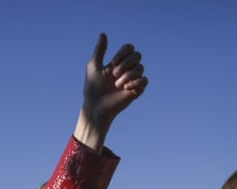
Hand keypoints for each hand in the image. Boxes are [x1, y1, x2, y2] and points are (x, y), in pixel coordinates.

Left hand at [74, 34, 147, 150]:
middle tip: (114, 74)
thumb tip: (103, 34)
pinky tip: (125, 88)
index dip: (123, 52)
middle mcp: (127, 69)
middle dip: (126, 63)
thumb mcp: (94, 66)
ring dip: (127, 75)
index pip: (129, 48)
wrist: (96, 106)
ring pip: (140, 68)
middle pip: (137, 55)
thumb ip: (100, 50)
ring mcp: (133, 80)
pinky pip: (144, 80)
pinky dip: (135, 82)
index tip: (113, 62)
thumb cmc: (92, 88)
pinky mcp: (137, 90)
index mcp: (118, 62)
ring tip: (117, 85)